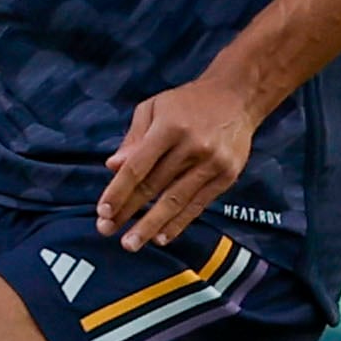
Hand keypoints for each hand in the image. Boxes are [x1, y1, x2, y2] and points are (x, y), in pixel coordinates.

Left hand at [96, 73, 258, 249]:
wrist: (237, 97)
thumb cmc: (187, 103)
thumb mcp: (154, 108)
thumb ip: (133, 139)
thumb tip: (112, 167)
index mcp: (169, 128)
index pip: (138, 166)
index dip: (118, 191)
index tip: (103, 211)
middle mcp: (192, 147)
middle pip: (154, 187)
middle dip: (128, 212)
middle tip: (106, 230)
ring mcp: (212, 163)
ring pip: (175, 201)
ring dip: (150, 225)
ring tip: (130, 243)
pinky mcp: (226, 176)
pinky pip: (198, 205)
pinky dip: (178, 223)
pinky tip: (161, 237)